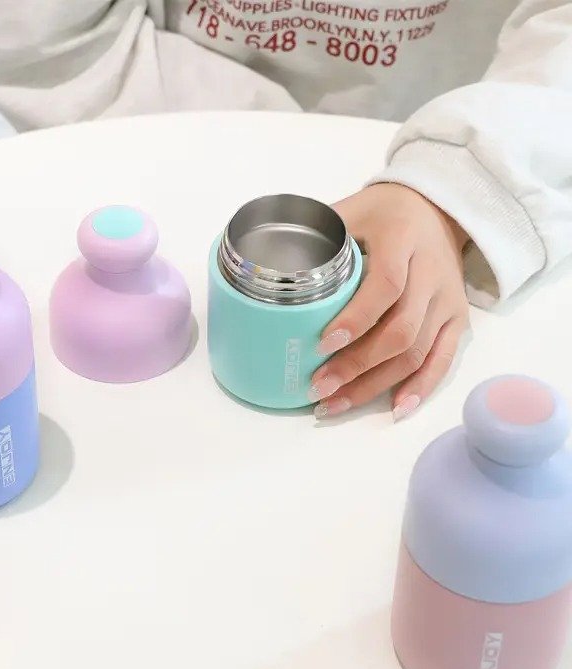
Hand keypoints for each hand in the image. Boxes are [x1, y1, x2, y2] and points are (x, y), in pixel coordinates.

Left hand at [309, 183, 469, 420]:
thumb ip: (313, 236)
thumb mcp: (348, 212)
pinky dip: (420, 388)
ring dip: (376, 384)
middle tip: (319, 387)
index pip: (385, 285)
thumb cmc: (381, 214)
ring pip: (417, 352)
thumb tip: (264, 265)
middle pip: (401, 330)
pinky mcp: (457, 319)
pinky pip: (442, 359)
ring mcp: (447, 300)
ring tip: (336, 404)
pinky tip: (394, 409)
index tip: (322, 343)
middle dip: (357, 365)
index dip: (356, 318)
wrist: (436, 208)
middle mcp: (432, 273)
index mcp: (402, 240)